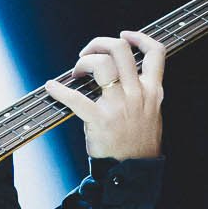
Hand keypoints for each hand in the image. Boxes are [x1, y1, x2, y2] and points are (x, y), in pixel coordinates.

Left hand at [68, 31, 164, 160]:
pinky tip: (52, 87)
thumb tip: (125, 76)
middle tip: (88, 52)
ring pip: (101, 64)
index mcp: (152, 91)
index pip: (155, 53)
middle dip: (99, 43)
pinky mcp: (100, 120)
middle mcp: (137, 94)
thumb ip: (143, 93)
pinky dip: (60, 90)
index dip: (139, 38)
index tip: (124, 36)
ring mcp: (119, 106)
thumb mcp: (152, 114)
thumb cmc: (138, 144)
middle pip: (120, 50)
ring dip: (84, 61)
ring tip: (77, 71)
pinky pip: (76, 98)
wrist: (134, 173)